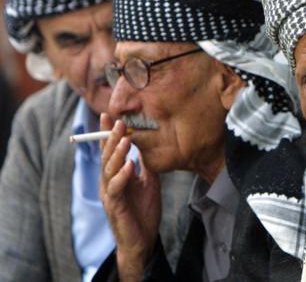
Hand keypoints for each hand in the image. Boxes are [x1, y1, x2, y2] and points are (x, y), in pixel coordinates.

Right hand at [99, 113, 161, 281]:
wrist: (143, 239)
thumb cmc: (143, 210)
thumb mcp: (149, 181)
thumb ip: (146, 163)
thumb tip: (149, 143)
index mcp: (115, 174)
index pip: (109, 150)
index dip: (107, 133)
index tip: (109, 115)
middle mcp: (108, 181)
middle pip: (106, 156)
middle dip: (111, 138)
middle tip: (118, 122)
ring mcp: (109, 194)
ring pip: (108, 169)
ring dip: (117, 154)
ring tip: (125, 140)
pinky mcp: (115, 206)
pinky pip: (116, 188)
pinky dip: (122, 176)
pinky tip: (130, 166)